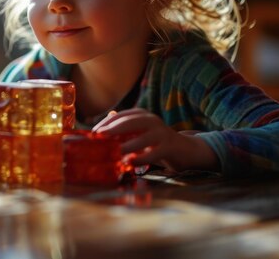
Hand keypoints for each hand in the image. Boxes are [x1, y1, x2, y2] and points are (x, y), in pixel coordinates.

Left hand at [92, 108, 218, 171]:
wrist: (184, 150)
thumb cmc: (155, 142)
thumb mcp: (138, 133)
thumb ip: (122, 130)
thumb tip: (100, 130)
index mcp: (143, 115)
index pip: (122, 116)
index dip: (107, 123)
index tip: (94, 133)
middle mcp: (152, 120)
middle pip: (131, 122)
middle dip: (113, 129)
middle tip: (99, 138)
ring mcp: (162, 133)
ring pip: (142, 139)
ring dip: (126, 147)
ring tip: (113, 154)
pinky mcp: (170, 147)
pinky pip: (154, 153)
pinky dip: (141, 158)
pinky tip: (130, 163)